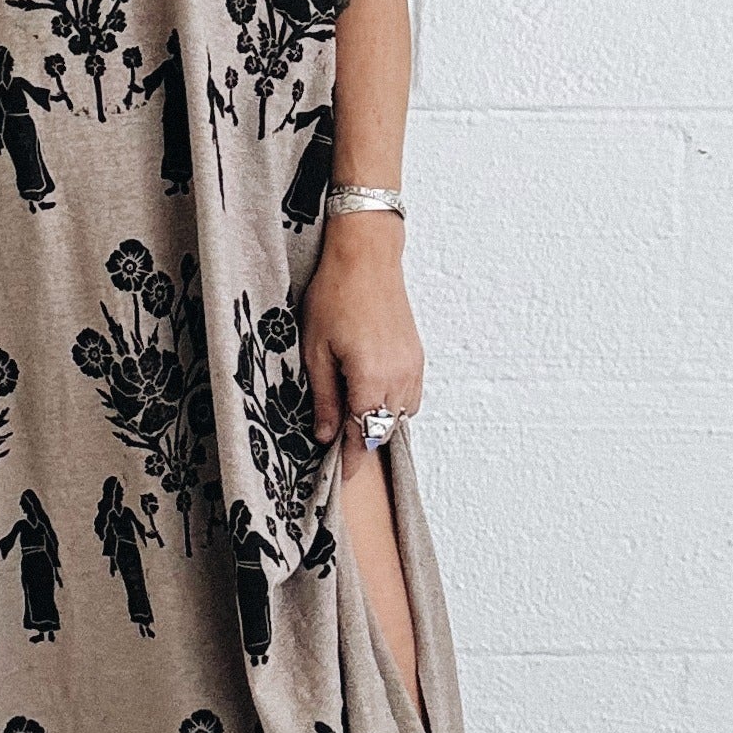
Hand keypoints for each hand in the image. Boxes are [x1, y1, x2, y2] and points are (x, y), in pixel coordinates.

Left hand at [299, 219, 422, 454]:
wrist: (366, 257)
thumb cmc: (335, 295)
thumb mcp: (315, 350)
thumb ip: (323, 398)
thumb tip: (325, 435)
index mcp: (370, 379)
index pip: (362, 435)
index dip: (350, 460)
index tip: (339, 476)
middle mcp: (398, 378)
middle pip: (383, 430)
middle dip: (362, 443)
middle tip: (337, 448)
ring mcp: (412, 367)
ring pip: (400, 416)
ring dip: (378, 424)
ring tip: (353, 420)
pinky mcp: (417, 356)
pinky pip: (410, 396)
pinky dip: (393, 406)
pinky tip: (372, 396)